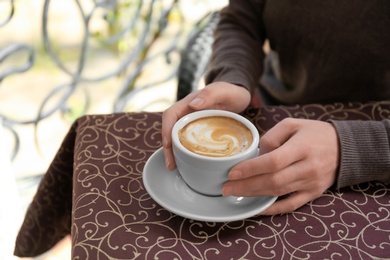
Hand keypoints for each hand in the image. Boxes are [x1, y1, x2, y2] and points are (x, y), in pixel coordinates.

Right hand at [162, 82, 250, 169]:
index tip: (168, 144)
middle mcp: (186, 113)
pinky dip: (184, 152)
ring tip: (173, 167)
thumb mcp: (224, 91)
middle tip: (170, 164)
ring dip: (173, 152)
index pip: (170, 115)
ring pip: (176, 137)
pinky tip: (186, 163)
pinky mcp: (197, 131)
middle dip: (167, 147)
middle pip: (170, 129)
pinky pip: (186, 141)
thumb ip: (210, 95)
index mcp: (189, 102)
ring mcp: (191, 123)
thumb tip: (192, 104)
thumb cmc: (232, 92)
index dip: (166, 129)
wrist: (239, 97)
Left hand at [222, 118, 339, 214]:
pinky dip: (273, 209)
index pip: (273, 161)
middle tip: (226, 187)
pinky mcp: (313, 193)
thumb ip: (271, 137)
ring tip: (234, 193)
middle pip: (273, 181)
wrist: (345, 147)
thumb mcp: (293, 124)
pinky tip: (256, 208)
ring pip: (279, 193)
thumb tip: (255, 155)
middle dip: (246, 186)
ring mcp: (311, 183)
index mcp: (302, 147)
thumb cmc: (314, 133)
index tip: (232, 172)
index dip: (251, 169)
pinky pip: (291, 205)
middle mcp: (308, 167)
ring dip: (254, 195)